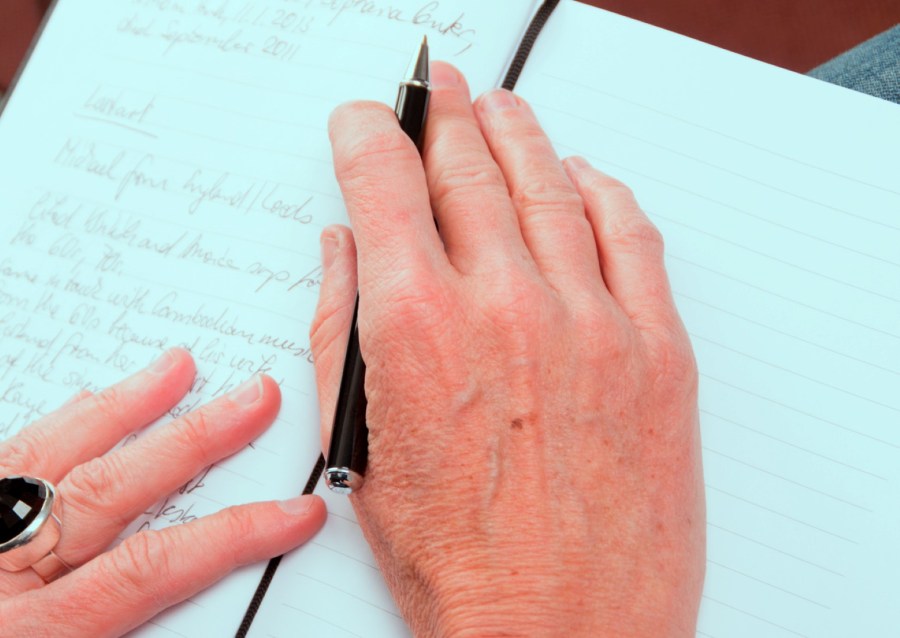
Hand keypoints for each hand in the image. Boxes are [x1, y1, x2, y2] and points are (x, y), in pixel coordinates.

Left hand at [0, 349, 325, 637]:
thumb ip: (100, 637)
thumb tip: (183, 620)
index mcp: (25, 634)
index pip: (146, 572)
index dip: (230, 537)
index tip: (293, 515)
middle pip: (104, 494)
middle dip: (190, 440)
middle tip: (251, 398)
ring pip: (44, 459)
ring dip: (117, 409)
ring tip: (172, 369)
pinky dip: (44, 428)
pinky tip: (75, 406)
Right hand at [311, 62, 703, 636]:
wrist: (563, 632)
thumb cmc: (460, 564)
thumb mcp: (364, 449)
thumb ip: (343, 331)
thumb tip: (345, 250)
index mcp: (419, 328)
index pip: (386, 186)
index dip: (370, 136)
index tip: (367, 118)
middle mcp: (507, 306)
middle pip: (470, 171)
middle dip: (444, 117)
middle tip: (437, 90)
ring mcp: (592, 322)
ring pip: (551, 187)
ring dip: (519, 137)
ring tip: (501, 111)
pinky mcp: (656, 350)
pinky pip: (634, 237)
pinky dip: (605, 191)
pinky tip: (584, 176)